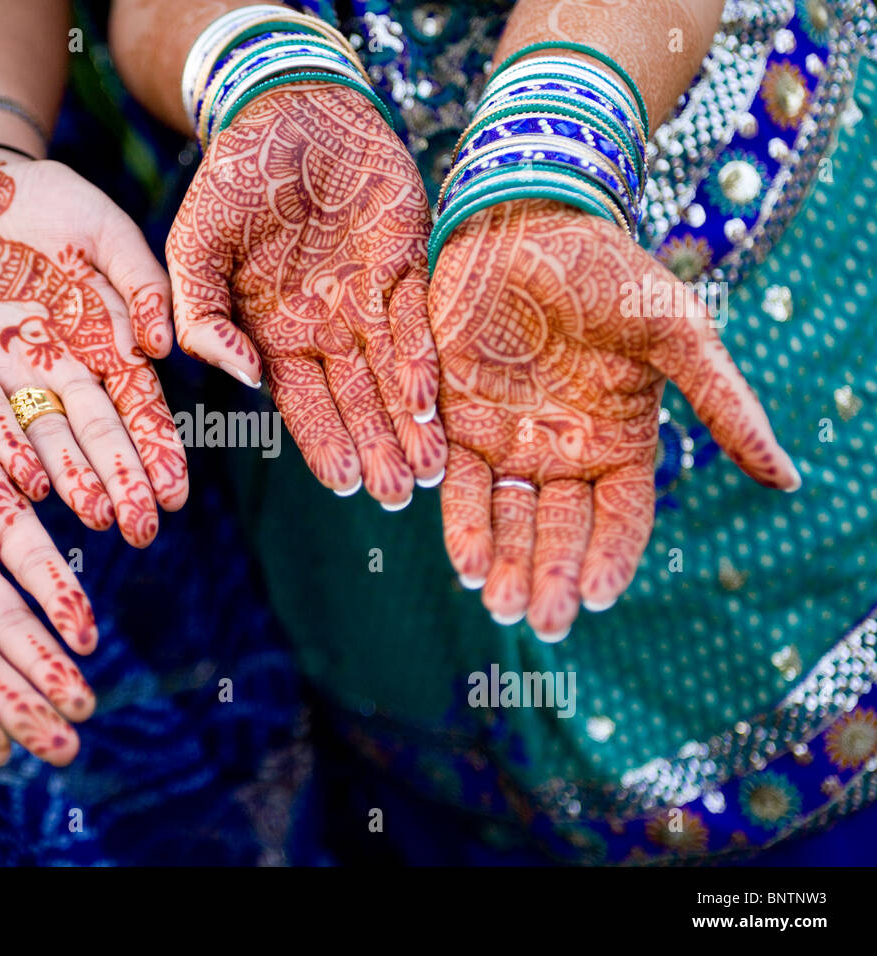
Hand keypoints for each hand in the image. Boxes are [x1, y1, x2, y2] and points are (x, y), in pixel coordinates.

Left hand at [0, 153, 186, 547]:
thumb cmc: (48, 203)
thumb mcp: (106, 232)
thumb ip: (140, 284)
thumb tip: (160, 348)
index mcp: (105, 340)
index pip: (138, 406)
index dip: (157, 449)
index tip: (175, 491)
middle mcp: (62, 368)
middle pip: (96, 434)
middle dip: (121, 482)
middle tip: (143, 529)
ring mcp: (11, 371)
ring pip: (46, 435)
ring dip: (72, 477)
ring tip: (98, 519)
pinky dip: (6, 445)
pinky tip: (30, 483)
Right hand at [165, 83, 446, 506]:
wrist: (286, 108)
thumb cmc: (233, 177)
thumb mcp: (193, 245)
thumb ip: (201, 313)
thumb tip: (241, 375)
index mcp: (276, 332)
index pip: (303, 401)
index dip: (325, 441)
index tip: (344, 483)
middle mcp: (326, 327)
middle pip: (357, 400)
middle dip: (378, 448)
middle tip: (399, 496)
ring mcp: (368, 298)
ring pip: (394, 373)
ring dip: (411, 421)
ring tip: (430, 470)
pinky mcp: (405, 263)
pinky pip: (415, 318)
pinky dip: (424, 357)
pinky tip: (431, 397)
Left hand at [430, 199, 799, 640]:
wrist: (525, 222)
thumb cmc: (608, 273)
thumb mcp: (676, 334)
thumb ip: (722, 405)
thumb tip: (788, 478)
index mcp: (622, 441)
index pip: (621, 518)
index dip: (610, 558)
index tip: (594, 596)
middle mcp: (565, 453)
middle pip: (560, 532)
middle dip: (549, 576)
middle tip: (541, 621)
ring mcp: (511, 442)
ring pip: (510, 519)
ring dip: (504, 564)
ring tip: (501, 605)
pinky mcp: (460, 423)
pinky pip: (462, 485)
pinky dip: (463, 522)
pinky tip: (466, 561)